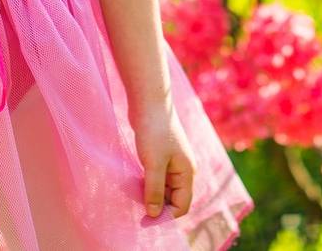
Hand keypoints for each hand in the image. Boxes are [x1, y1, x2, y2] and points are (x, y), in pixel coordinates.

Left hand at [130, 100, 195, 218]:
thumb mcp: (153, 164)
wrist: (149, 102)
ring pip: (163, 189)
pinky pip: (156, 178)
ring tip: (134, 196)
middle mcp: (183, 169)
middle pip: (173, 199)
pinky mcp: (161, 156)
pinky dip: (147, 184)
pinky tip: (135, 183)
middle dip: (157, 206)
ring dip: (151, 195)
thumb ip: (154, 190)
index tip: (145, 219)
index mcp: (187, 172)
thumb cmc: (154, 131)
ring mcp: (172, 163)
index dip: (166, 216)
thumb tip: (153, 214)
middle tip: (137, 209)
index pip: (182, 205)